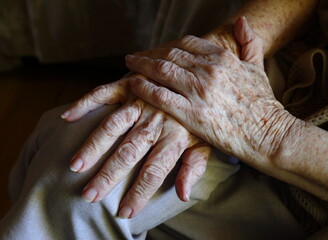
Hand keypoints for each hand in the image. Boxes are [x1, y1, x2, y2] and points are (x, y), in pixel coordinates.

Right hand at [61, 75, 209, 217]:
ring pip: (112, 125)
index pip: (154, 170)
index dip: (139, 193)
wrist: (195, 78)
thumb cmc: (197, 115)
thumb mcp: (205, 141)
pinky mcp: (129, 85)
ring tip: (75, 166)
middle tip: (89, 195)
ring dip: (92, 146)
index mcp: (175, 136)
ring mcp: (140, 101)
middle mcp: (155, 120)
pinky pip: (104, 93)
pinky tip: (67, 117)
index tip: (124, 212)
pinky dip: (84, 103)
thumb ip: (194, 166)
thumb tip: (183, 196)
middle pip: (128, 152)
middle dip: (108, 175)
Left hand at [126, 17, 296, 169]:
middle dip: (150, 53)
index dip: (169, 45)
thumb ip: (250, 42)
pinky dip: (144, 87)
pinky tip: (134, 84)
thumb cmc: (263, 103)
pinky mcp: (191, 113)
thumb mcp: (258, 67)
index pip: (187, 43)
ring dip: (142, 65)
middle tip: (136, 56)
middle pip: (170, 54)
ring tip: (130, 64)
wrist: (268, 133)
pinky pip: (161, 95)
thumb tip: (242, 20)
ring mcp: (198, 91)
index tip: (159, 49)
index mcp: (222, 58)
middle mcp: (208, 70)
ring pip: (162, 70)